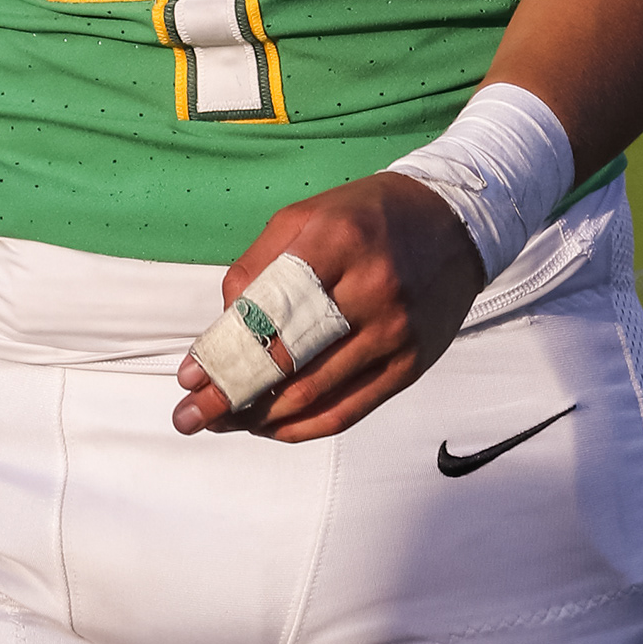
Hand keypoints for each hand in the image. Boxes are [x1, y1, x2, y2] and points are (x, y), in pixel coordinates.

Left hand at [173, 173, 484, 443]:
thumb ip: (260, 265)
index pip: (268, 309)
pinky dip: (305, 426)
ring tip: (225, 422)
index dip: (224, 349)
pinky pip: (350, 409)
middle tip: (191, 416)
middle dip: (232, 394)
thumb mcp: (306, 216)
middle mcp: (369, 288)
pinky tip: (273, 427)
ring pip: (315, 392)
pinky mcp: (411, 364)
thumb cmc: (367, 217)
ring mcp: (394, 331)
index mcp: (335, 241)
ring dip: (263, 416)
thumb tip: (224, 323)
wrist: (453, 224)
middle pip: (288, 358)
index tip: (190, 377)